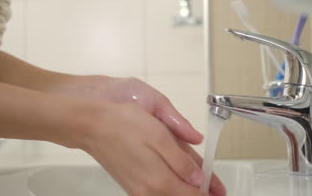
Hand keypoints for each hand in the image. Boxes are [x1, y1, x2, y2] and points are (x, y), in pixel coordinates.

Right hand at [60, 76, 225, 195]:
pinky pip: (158, 192)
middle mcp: (148, 191)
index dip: (209, 194)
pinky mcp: (131, 183)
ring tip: (206, 188)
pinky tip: (180, 180)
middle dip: (201, 195)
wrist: (89, 124)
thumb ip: (180, 160)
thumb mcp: (158, 135)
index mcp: (159, 180)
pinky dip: (172, 188)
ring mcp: (138, 189)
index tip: (222, 192)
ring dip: (187, 192)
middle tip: (218, 191)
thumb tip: (198, 179)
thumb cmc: (123, 124)